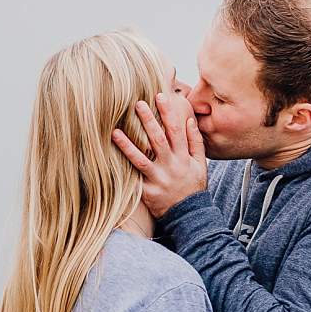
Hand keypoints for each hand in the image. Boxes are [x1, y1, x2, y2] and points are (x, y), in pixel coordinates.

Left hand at [111, 93, 207, 218]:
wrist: (190, 215)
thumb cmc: (193, 187)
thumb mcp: (200, 164)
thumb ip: (196, 142)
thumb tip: (189, 120)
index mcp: (184, 157)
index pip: (176, 130)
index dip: (168, 112)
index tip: (159, 96)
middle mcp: (171, 166)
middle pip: (158, 139)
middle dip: (148, 120)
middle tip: (137, 103)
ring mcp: (159, 179)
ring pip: (141, 158)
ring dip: (127, 144)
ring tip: (115, 131)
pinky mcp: (148, 191)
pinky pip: (134, 178)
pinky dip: (123, 168)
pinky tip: (110, 159)